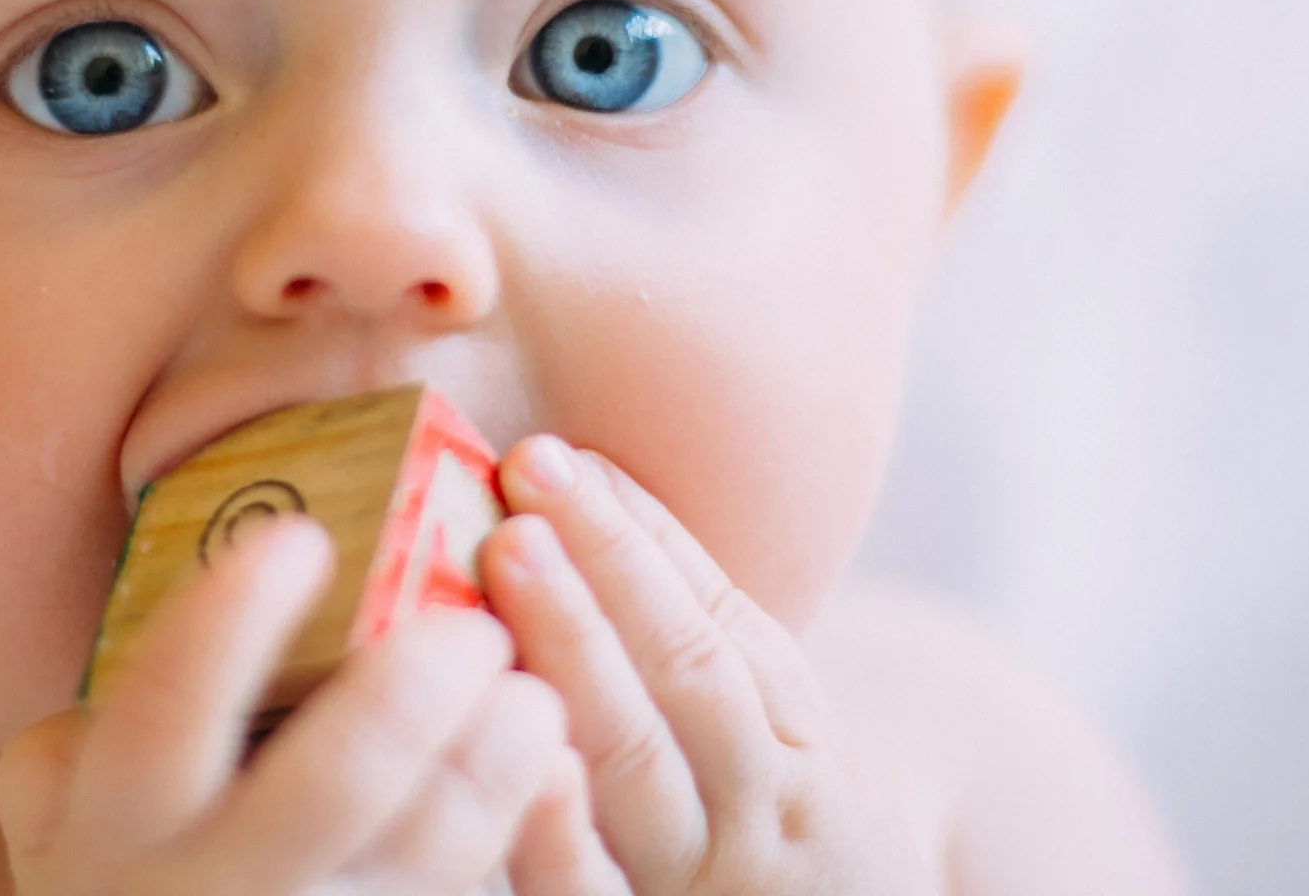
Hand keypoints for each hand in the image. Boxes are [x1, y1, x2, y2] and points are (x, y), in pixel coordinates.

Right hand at [0, 516, 588, 894]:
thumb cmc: (126, 890)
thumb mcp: (63, 831)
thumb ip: (81, 741)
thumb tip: (162, 610)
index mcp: (119, 828)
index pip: (169, 706)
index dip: (233, 618)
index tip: (299, 537)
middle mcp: (216, 888)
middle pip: (338, 781)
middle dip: (415, 687)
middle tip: (472, 623)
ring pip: (435, 852)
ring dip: (495, 761)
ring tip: (532, 692)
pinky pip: (463, 894)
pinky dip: (517, 831)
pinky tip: (543, 775)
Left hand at [484, 438, 930, 895]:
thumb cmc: (785, 862)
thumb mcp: (784, 757)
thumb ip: (708, 657)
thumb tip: (597, 504)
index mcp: (798, 747)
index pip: (721, 624)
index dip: (641, 535)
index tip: (564, 455)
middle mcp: (765, 809)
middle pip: (688, 675)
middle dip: (604, 567)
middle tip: (527, 479)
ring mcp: (709, 881)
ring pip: (646, 760)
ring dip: (576, 649)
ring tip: (510, 556)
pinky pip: (597, 893)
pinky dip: (562, 831)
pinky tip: (527, 763)